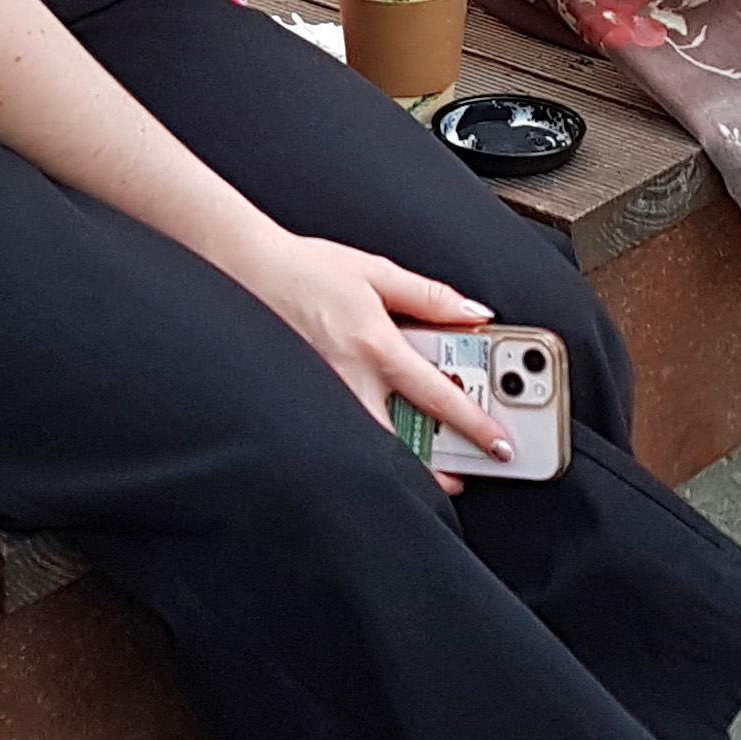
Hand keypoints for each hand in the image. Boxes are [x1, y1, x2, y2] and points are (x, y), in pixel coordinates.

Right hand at [246, 237, 511, 494]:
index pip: (438, 396)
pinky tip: (378, 450)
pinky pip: (339, 436)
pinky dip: (363, 450)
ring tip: (428, 468)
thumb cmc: (305, 268)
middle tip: (464, 473)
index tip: (498, 447)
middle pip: (401, 443)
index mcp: (375, 345)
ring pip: (368, 449)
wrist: (242, 267)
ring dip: (401, 464)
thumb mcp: (376, 272)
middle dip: (436, 468)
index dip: (474, 425)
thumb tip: (474, 315)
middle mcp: (348, 379)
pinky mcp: (301, 403)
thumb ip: (429, 297)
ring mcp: (322, 396)